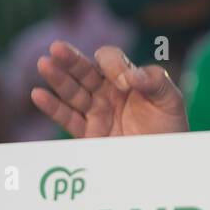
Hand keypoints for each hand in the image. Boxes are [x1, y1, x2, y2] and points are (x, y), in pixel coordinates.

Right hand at [31, 41, 188, 137]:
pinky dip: (52, 107)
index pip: (109, 60)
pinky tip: (38, 94)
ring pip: (73, 92)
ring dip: (58, 78)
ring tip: (44, 64)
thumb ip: (155, 81)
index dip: (113, 65)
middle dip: (71, 60)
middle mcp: (108, 92)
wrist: (166, 161)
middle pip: (85, 71)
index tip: (125, 83)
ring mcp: (97, 113)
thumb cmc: (171, 128)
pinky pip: (68, 119)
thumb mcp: (171, 99)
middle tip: (56, 48)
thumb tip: (130, 76)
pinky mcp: (89, 134)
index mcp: (127, 79)